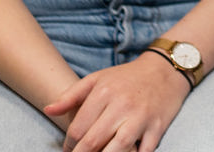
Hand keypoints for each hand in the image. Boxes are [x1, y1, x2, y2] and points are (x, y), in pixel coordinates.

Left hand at [44, 52, 189, 151]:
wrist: (165, 70)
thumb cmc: (127, 78)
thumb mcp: (98, 79)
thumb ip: (71, 95)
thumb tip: (48, 110)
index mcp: (104, 92)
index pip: (78, 129)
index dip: (68, 145)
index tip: (68, 149)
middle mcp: (122, 105)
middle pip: (93, 142)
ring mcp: (141, 117)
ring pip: (116, 150)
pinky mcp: (157, 127)